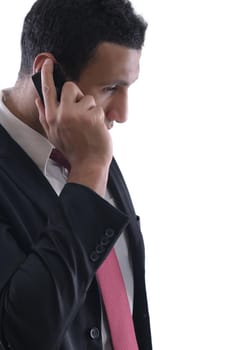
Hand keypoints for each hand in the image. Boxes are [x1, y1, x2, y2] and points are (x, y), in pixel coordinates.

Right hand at [35, 58, 112, 195]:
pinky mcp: (92, 117)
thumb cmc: (72, 150)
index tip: (48, 62)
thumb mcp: (53, 134)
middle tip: (81, 109)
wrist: (88, 163)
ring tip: (89, 125)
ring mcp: (78, 115)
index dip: (46, 74)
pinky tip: (97, 130)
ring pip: (88, 98)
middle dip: (78, 95)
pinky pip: (98, 109)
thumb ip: (45, 116)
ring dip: (91, 110)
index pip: (47, 90)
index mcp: (51, 117)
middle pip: (70, 86)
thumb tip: (38, 100)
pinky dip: (100, 119)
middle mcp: (62, 114)